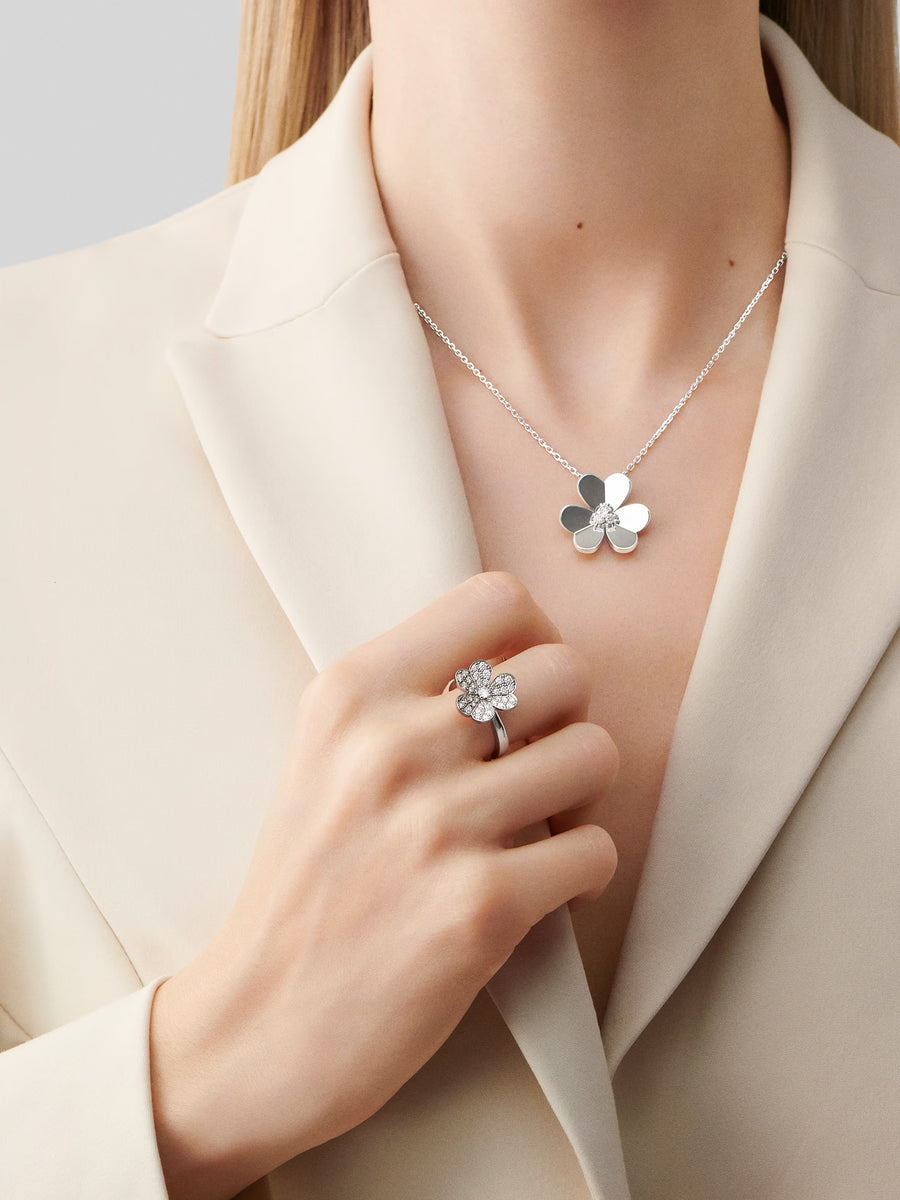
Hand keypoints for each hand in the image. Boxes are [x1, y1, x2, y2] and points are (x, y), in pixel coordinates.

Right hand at [150, 572, 617, 1198]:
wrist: (257, 1025)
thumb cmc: (302, 886)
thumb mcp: (325, 757)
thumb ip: (410, 698)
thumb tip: (521, 662)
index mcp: (353, 691)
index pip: (498, 598)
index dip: (536, 638)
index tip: (524, 687)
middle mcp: (393, 744)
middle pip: (566, 671)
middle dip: (570, 720)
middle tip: (538, 767)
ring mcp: (438, 825)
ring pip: (596, 755)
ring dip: (583, 798)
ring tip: (543, 828)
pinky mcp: (481, 906)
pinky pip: (597, 851)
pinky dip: (582, 871)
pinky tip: (541, 888)